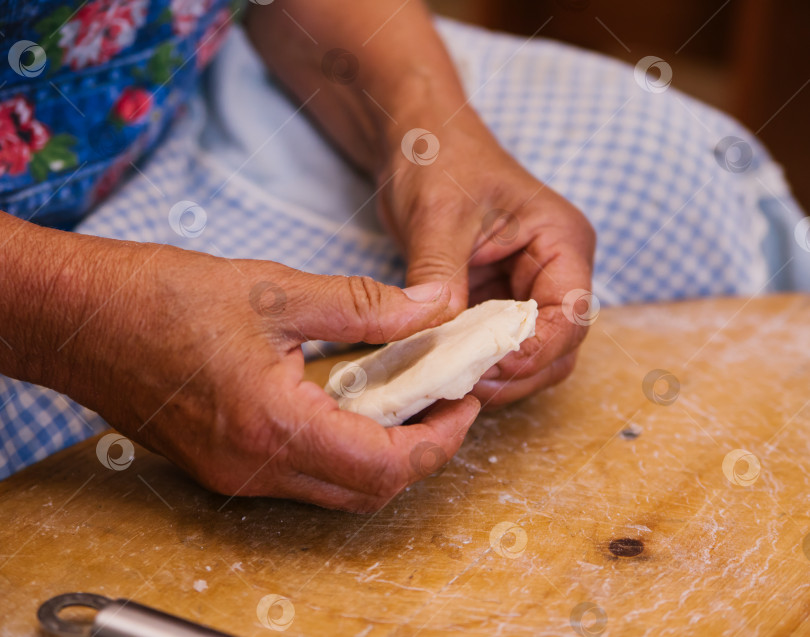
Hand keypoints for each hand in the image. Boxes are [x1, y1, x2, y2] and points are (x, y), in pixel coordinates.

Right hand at [64, 245, 479, 511]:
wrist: (81, 321)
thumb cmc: (164, 299)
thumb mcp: (275, 291)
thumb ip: (363, 306)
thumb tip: (429, 309)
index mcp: (274, 425)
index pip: (385, 465)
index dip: (439, 441)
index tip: (463, 405)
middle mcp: (256, 468)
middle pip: (367, 490)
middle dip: (420, 453)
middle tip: (444, 404)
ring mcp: (236, 476)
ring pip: (336, 489)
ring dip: (382, 454)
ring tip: (406, 400)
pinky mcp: (224, 467)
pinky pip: (301, 476)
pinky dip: (341, 449)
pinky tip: (352, 404)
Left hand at [378, 116, 595, 406]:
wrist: (417, 142)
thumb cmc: (439, 159)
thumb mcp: (438, 217)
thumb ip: (440, 278)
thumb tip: (435, 337)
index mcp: (562, 243)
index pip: (572, 316)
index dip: (533, 352)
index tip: (486, 368)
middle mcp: (556, 271)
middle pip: (557, 348)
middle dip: (515, 373)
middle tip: (463, 385)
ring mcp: (527, 289)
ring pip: (529, 355)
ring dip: (494, 375)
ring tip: (449, 381)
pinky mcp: (497, 300)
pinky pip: (495, 346)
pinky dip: (473, 363)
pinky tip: (442, 368)